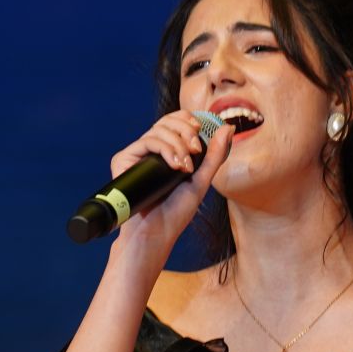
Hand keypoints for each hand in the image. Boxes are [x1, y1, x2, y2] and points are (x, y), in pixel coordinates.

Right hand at [106, 110, 234, 263]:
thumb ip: (215, 155)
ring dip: (178, 144)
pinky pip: (147, 140)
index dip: (188, 118)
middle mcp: (151, 151)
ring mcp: (137, 154)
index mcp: (167, 152)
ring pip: (159, 130)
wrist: (156, 232)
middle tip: (195, 150)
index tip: (200, 129)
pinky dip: (166, 149)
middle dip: (186, 130)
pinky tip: (175, 166)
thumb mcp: (201, 181)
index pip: (175, 122)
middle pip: (167, 121)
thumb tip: (229, 127)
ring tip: (186, 168)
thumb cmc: (176, 212)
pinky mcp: (124, 160)